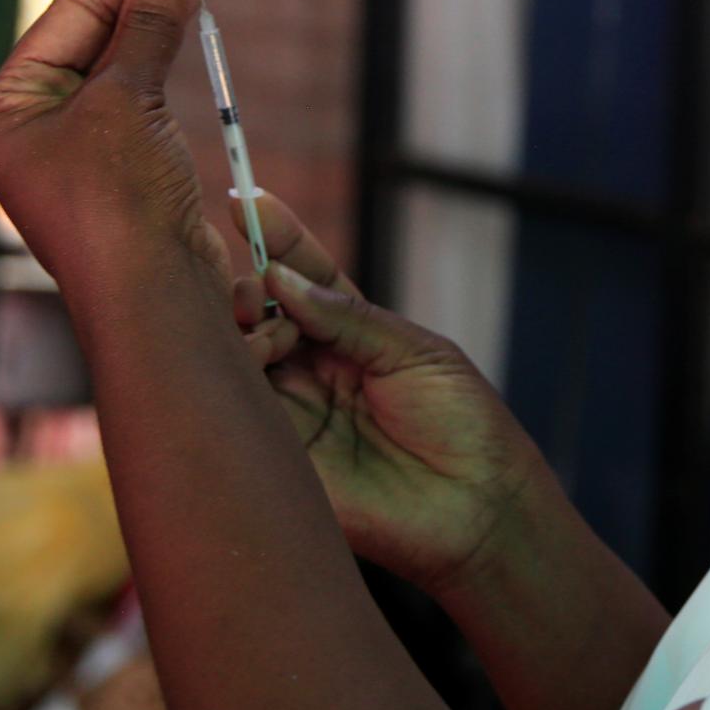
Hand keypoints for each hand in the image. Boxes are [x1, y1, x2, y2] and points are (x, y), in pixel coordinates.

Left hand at [0, 0, 238, 293]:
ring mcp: (87, 144)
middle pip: (101, 24)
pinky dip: (176, 42)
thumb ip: (147, 24)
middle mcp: (39, 122)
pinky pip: (151, 85)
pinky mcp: (132, 164)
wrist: (156, 299)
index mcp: (8, 108)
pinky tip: (197, 1)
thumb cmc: (119, 207)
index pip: (71, 10)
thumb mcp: (127, 102)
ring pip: (132, 51)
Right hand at [231, 194, 547, 595]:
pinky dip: (230, 379)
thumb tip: (282, 280)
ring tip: (262, 333)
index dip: (276, 237)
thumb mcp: (417, 353)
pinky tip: (240, 360)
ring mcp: (291, 409)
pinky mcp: (278, 455)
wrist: (479, 509)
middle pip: (257, 311)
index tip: (246, 200)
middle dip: (248, 288)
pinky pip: (237, 411)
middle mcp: (313, 367)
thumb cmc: (465, 425)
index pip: (303, 274)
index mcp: (353, 334)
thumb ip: (350, 317)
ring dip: (239, 332)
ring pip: (236, 355)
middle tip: (258, 291)